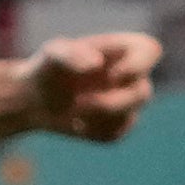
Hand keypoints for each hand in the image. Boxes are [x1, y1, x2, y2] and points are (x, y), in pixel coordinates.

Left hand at [26, 30, 158, 141]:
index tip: (112, 75)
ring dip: (99, 116)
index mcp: (124, 50)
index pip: (150, 50)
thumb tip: (96, 64)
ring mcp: (128, 102)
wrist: (33, 100)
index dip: (138, 65)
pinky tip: (75, 123)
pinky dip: (92, 131)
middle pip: (143, 92)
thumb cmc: (47, 69)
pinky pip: (114, 134)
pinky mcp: (117, 126)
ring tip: (72, 110)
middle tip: (78, 102)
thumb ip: (71, 54)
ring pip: (130, 115)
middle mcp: (133, 76)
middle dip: (110, 101)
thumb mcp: (52, 55)